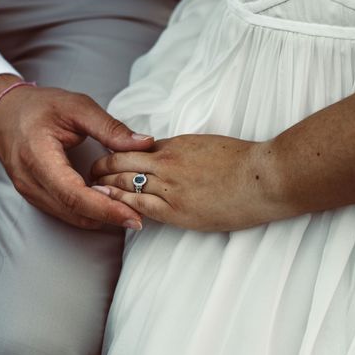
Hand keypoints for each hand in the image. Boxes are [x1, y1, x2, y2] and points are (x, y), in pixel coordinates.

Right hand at [0, 74, 152, 229]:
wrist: (4, 112)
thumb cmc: (39, 106)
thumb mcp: (77, 107)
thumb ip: (110, 128)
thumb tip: (145, 143)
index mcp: (38, 156)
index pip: (73, 193)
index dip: (104, 208)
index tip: (131, 216)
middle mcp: (30, 180)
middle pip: (72, 210)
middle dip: (107, 217)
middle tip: (137, 219)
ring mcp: (29, 191)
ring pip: (69, 216)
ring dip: (98, 217)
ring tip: (127, 211)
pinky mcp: (34, 196)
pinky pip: (63, 212)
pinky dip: (86, 212)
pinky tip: (106, 204)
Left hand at [91, 134, 287, 230]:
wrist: (264, 178)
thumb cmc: (245, 161)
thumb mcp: (209, 145)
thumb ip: (185, 150)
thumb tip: (170, 154)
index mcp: (176, 144)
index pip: (134, 146)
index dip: (116, 152)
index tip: (108, 158)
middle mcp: (167, 162)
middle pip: (121, 161)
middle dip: (101, 166)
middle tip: (90, 173)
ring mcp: (170, 186)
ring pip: (124, 182)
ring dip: (104, 185)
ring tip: (90, 190)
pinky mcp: (176, 210)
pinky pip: (138, 206)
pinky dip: (119, 204)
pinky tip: (107, 205)